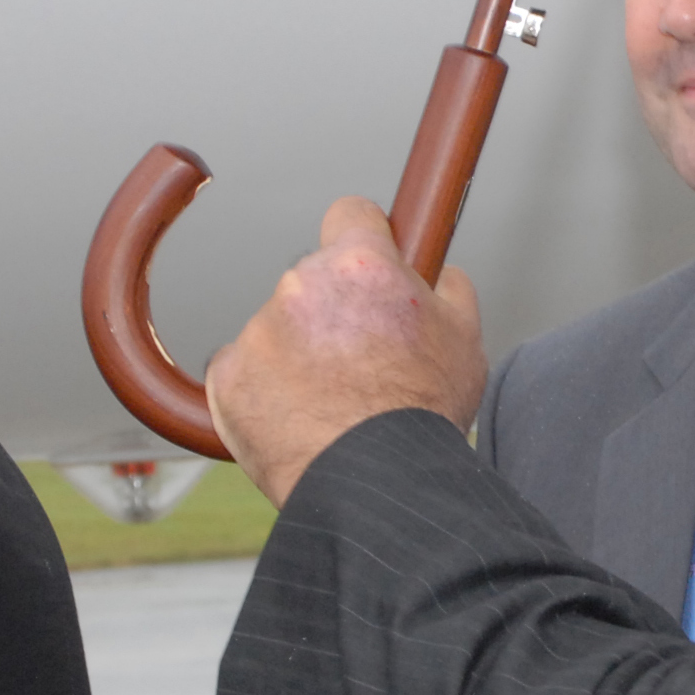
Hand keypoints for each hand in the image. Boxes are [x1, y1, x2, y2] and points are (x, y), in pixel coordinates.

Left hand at [206, 197, 488, 505]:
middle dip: (334, 311)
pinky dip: (267, 392)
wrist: (375, 481)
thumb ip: (450, 291)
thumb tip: (443, 275)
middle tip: (363, 361)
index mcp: (360, 265)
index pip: (350, 213)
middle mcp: (301, 285)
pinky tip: (300, 420)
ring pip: (279, 330)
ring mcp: (258, 331)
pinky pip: (246, 372)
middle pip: (314, 280)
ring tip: (335, 404)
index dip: (364, 235)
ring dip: (300, 355)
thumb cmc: (420, 415)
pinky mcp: (228, 376)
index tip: (367, 257)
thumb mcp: (466, 341)